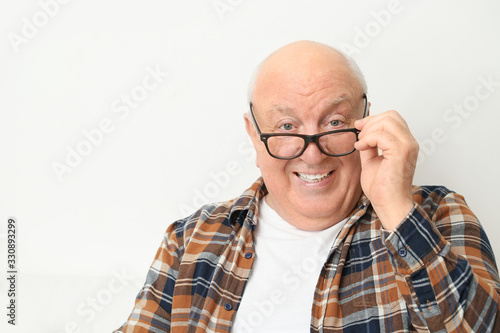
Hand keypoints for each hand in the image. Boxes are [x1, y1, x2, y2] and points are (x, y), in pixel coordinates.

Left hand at [354, 111, 418, 229]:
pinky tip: (361, 148)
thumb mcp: (372, 160)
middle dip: (370, 121)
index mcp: (405, 143)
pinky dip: (367, 139)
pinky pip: (382, 135)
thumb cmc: (382, 187)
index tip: (359, 126)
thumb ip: (369, 145)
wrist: (389, 204)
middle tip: (359, 133)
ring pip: (387, 121)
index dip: (374, 118)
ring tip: (361, 144)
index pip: (393, 118)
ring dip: (368, 130)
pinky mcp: (400, 153)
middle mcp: (409, 143)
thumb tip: (362, 133)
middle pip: (391, 116)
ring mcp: (407, 147)